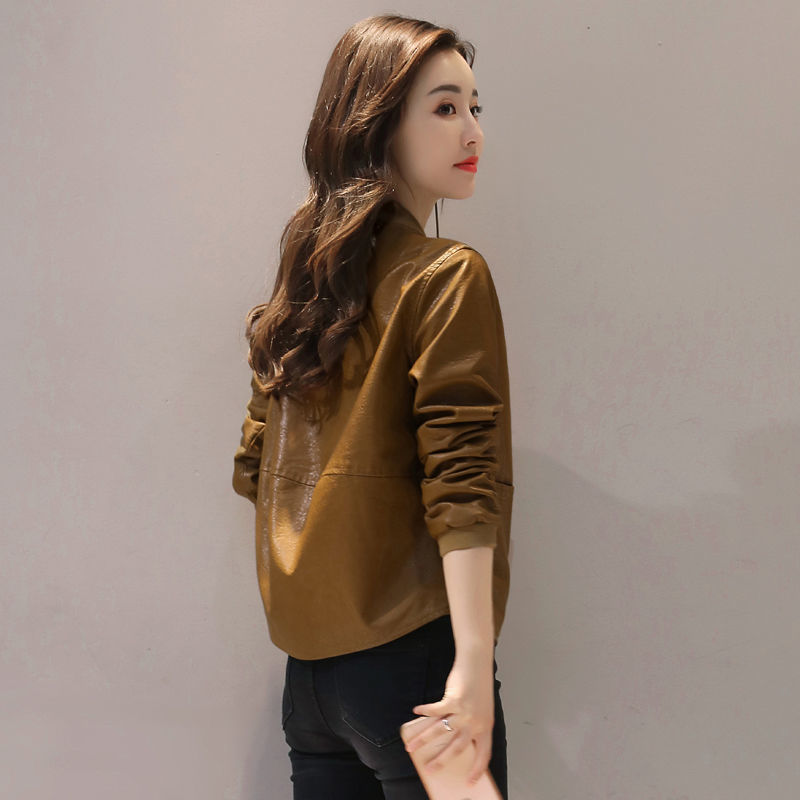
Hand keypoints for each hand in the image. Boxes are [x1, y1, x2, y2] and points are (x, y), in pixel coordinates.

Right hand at [404, 653, 493, 783]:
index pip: (484, 755)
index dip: (477, 769)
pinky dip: (424, 712)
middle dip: (440, 761)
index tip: (470, 781)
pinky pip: (435, 711)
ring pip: (440, 731)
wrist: (478, 663)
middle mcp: (475, 722)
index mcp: (486, 727)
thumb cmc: (479, 685)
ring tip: (411, 747)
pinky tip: (415, 712)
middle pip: (456, 748)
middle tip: (429, 770)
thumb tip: (451, 739)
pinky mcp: (453, 700)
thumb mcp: (481, 709)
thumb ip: (472, 724)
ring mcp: (464, 712)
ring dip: (423, 740)